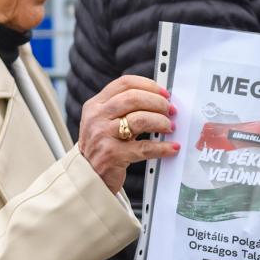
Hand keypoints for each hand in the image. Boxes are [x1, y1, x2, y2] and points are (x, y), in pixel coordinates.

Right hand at [78, 75, 177, 192]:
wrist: (87, 176)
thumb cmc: (101, 146)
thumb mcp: (104, 122)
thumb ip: (124, 110)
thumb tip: (160, 101)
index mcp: (95, 105)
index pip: (124, 84)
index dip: (148, 85)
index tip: (164, 93)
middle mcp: (96, 117)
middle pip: (133, 98)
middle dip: (158, 102)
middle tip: (170, 110)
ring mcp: (102, 136)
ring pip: (140, 119)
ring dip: (161, 122)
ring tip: (170, 127)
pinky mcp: (112, 155)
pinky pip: (144, 148)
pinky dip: (162, 147)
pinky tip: (172, 147)